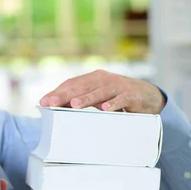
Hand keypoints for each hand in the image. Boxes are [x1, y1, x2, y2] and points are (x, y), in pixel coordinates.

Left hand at [39, 70, 165, 114]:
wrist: (147, 95)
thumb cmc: (116, 97)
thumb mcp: (97, 97)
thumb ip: (81, 100)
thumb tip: (57, 109)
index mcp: (92, 79)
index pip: (71, 84)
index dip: (57, 92)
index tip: (43, 102)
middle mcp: (103, 80)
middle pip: (81, 87)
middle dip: (65, 95)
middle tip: (51, 103)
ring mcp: (117, 86)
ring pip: (99, 92)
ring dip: (87, 99)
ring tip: (74, 105)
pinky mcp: (131, 95)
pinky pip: (121, 99)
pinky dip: (113, 104)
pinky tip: (104, 110)